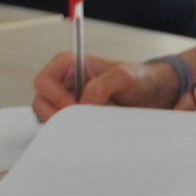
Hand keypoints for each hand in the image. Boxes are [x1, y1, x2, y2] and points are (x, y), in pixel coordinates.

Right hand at [31, 51, 179, 120]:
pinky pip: (61, 126)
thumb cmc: (140, 78)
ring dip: (64, 124)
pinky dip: (71, 131)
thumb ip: (104, 85)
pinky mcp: (74, 116)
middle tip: (79, 121)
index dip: (55, 96)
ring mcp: (67, 100)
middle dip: (57, 114)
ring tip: (87, 125)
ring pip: (47, 116)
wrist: (153, 94)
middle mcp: (64, 82)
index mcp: (69, 64)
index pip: (44, 80)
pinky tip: (88, 130)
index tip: (74, 107)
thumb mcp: (126, 76)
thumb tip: (83, 103)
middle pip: (41, 101)